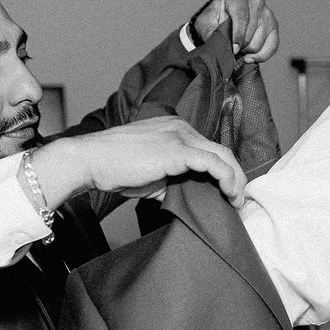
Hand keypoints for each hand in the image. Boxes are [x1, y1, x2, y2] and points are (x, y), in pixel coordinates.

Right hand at [31, 117, 247, 207]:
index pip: (210, 149)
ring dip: (236, 180)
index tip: (228, 193)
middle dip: (236, 176)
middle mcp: (181, 128)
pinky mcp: (177, 149)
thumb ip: (171, 182)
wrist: (91, 160)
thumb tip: (188, 199)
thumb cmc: (115, 168)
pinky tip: (228, 194)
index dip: (224, 171)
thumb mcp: (150, 176)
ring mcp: (180, 136)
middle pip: (222, 150)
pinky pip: (213, 162)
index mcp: (175, 130)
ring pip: (223, 155)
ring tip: (236, 201)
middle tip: (238, 200)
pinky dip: (226, 179)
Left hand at [192, 0, 278, 63]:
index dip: (238, 35)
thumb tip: (219, 46)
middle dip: (239, 46)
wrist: (225, 14)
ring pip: (259, 42)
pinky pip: (272, 46)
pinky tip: (249, 57)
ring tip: (237, 48)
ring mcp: (268, 13)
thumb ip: (209, 32)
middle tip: (229, 48)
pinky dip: (260, 56)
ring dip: (247, 51)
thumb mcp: (205, 21)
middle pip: (250, 33)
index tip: (234, 49)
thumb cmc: (215, 16)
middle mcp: (256, 1)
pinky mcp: (274, 26)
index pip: (242, 16)